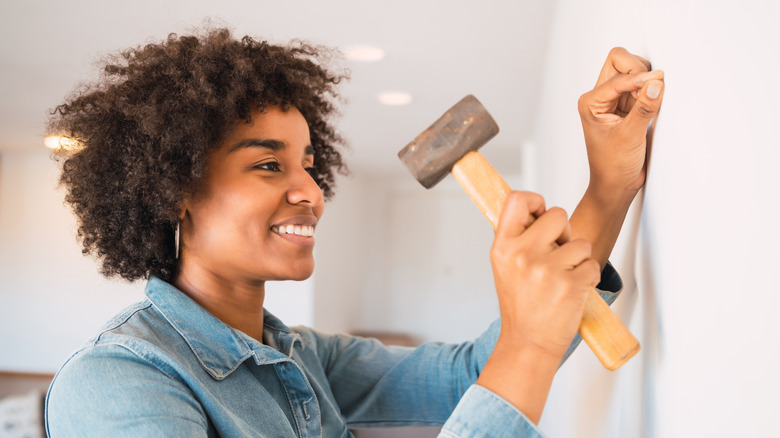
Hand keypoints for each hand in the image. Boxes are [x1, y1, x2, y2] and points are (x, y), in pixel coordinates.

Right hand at [490, 192, 600, 360]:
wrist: (527, 343)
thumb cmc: (520, 305)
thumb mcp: (505, 267)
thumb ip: (517, 237)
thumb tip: (535, 209)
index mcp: (503, 247)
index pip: (517, 200)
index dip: (535, 201)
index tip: (541, 214)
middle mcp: (522, 254)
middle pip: (558, 214)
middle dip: (565, 233)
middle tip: (557, 254)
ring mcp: (547, 269)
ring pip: (580, 242)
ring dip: (578, 259)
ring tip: (561, 278)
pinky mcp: (570, 284)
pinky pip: (592, 264)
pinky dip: (588, 277)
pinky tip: (571, 291)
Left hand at [578, 47, 664, 196]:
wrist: (615, 185)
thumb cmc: (612, 166)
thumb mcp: (630, 136)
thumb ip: (644, 109)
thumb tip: (656, 83)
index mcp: (590, 102)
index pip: (617, 77)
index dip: (638, 79)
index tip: (658, 82)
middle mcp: (600, 97)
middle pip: (619, 62)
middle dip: (638, 70)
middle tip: (651, 89)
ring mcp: (615, 100)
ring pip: (632, 71)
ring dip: (645, 80)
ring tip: (650, 103)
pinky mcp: (629, 106)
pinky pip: (642, 86)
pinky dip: (650, 89)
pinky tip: (654, 104)